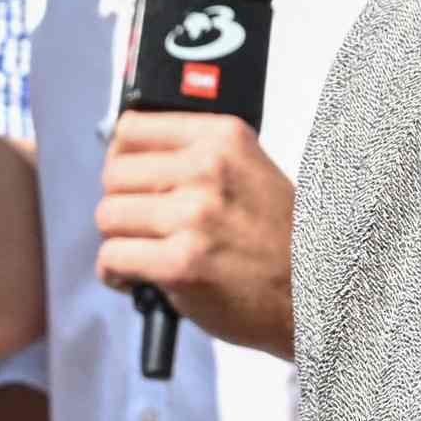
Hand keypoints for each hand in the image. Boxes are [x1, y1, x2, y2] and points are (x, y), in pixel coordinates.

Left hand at [96, 112, 294, 358]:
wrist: (313, 291)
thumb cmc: (281, 240)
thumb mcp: (249, 171)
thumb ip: (198, 157)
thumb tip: (127, 154)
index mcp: (222, 139)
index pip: (133, 128)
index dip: (122, 157)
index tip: (130, 177)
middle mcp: (207, 170)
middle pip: (114, 174)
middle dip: (121, 203)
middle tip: (143, 224)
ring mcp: (193, 216)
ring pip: (108, 216)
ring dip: (119, 240)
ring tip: (145, 251)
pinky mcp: (179, 264)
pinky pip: (112, 258)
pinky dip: (117, 273)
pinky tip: (139, 277)